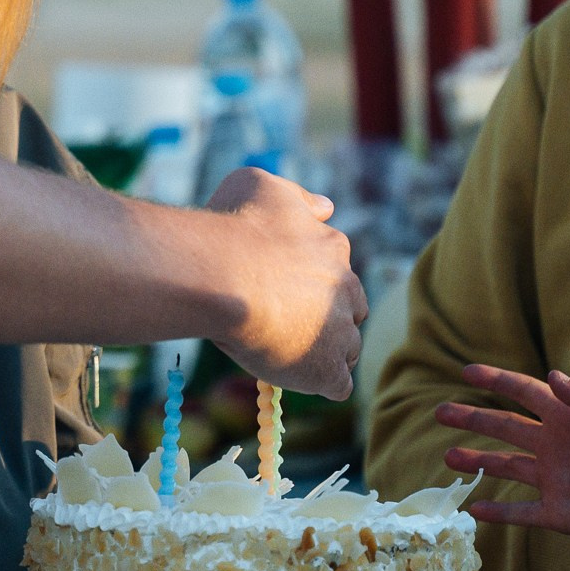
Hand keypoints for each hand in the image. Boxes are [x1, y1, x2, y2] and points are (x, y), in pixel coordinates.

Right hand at [201, 167, 367, 398]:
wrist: (219, 274)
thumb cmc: (232, 226)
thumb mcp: (263, 185)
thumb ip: (299, 197)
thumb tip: (327, 206)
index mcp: (333, 246)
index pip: (335, 267)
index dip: (308, 279)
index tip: (278, 284)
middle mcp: (346, 287)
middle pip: (351, 308)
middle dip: (326, 315)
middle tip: (285, 320)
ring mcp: (340, 331)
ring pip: (348, 347)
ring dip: (324, 350)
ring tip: (285, 350)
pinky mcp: (327, 370)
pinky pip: (338, 384)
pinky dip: (320, 382)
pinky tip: (294, 374)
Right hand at [435, 365, 569, 536]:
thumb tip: (552, 375)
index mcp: (565, 420)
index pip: (524, 393)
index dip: (497, 380)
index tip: (467, 371)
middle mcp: (552, 446)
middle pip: (504, 427)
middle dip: (472, 419)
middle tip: (440, 413)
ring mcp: (552, 479)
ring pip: (506, 467)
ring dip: (477, 461)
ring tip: (449, 458)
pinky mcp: (557, 511)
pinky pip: (522, 512)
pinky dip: (498, 513)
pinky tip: (474, 511)